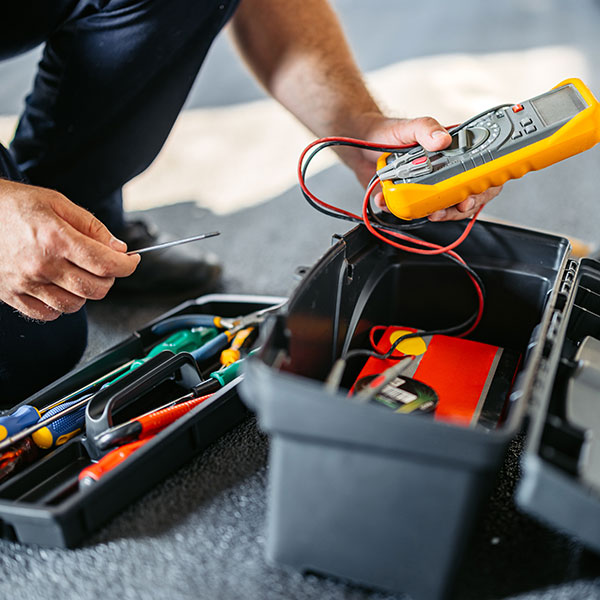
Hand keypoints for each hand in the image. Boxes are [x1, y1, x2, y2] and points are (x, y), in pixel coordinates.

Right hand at [0, 180, 139, 320]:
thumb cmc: (15, 205)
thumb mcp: (58, 203)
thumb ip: (92, 227)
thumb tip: (118, 248)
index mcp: (56, 239)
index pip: (106, 264)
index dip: (127, 265)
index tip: (131, 261)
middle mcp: (42, 265)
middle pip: (95, 289)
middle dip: (109, 279)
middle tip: (105, 266)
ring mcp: (26, 283)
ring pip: (74, 305)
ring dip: (85, 293)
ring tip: (78, 274)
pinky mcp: (12, 295)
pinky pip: (48, 314)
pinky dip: (60, 305)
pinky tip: (59, 287)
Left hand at [346, 114, 501, 220]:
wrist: (360, 146)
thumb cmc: (388, 133)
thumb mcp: (409, 126)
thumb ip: (426, 129)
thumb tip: (443, 139)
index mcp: (454, 151)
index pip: (480, 172)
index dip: (481, 189)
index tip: (469, 198)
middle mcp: (446, 170)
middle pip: (467, 196)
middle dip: (459, 209)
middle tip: (444, 211)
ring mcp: (431, 185)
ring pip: (446, 208)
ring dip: (438, 215)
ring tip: (426, 213)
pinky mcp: (413, 197)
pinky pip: (416, 211)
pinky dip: (405, 212)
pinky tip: (392, 203)